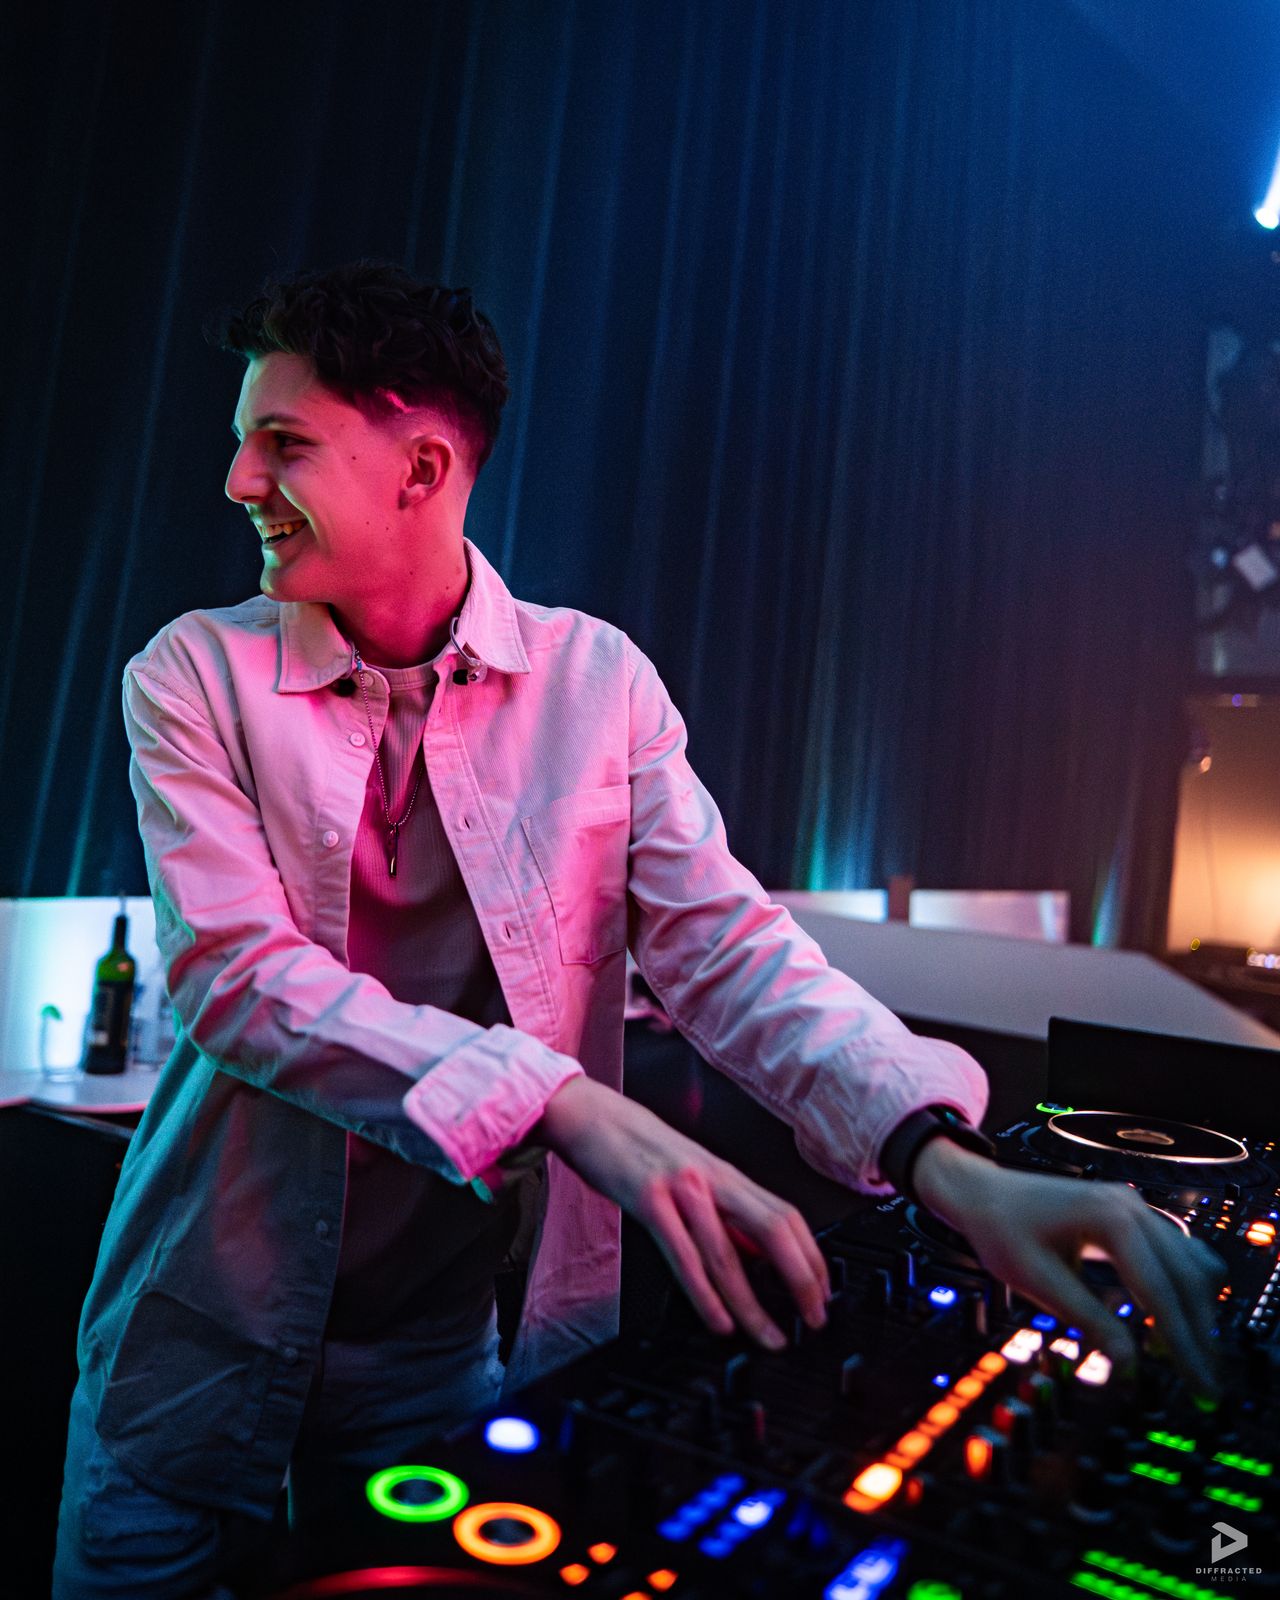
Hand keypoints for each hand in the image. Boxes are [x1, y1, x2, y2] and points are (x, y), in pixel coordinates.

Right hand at [531, 1077, 830, 1348]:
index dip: (812, 1257)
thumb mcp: (693, 1176)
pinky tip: (718, 1321)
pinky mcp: (648, 1200)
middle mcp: (712, 1179)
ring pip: (727, 1252)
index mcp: (726, 1175)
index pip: (787, 1216)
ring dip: (752, 1302)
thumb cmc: (638, 1148)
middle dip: (802, 1278)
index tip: (822, 1293)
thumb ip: (724, 1215)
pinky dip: (705, 1294)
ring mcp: (682, 1188)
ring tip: (768, 1336)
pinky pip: (683, 1255)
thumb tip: (757, 1256)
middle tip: (813, 1319)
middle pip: (774, 1228)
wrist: (590, 1115)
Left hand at [912, 1140, 1224, 1397]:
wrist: (982, 1192)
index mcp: (1110, 1218)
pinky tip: (1173, 1322)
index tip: (1201, 1385)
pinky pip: (1177, 1254)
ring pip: (1192, 1264)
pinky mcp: (1131, 1217)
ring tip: (1187, 1357)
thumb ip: (1088, 1320)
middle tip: (1206, 1385)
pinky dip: (1183, 1289)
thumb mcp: (1037, 1281)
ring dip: (1197, 1311)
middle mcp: (1132, 1207)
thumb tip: (1130, 1365)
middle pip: (1188, 1278)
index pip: (1161, 1291)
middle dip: (1200, 1334)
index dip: (1185, 1344)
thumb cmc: (1000, 1230)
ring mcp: (1135, 1207)